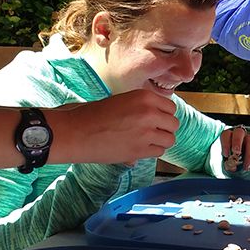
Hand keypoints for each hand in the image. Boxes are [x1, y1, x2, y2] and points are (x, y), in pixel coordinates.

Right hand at [54, 89, 178, 162]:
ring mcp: (146, 132)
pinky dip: (151, 152)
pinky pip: (159, 152)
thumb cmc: (94, 115)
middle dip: (164, 129)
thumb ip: (143, 109)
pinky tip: (139, 149)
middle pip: (174, 124)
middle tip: (151, 133)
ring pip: (170, 140)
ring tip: (146, 142)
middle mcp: (149, 112)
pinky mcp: (140, 150)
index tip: (156, 120)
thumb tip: (158, 121)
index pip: (171, 108)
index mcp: (145, 96)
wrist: (76, 131)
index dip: (164, 116)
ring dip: (160, 142)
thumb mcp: (122, 101)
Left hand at [220, 126, 249, 171]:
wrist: (246, 160)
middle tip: (237, 153)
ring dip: (249, 154)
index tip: (226, 155)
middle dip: (237, 142)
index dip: (225, 144)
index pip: (226, 135)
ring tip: (247, 166)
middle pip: (239, 132)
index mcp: (229, 137)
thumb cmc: (235, 159)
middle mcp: (240, 134)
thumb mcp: (230, 162)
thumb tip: (233, 167)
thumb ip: (230, 164)